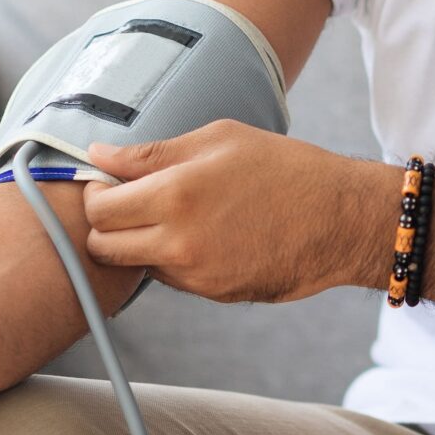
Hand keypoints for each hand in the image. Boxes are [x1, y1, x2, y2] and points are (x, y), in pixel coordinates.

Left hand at [82, 120, 387, 304]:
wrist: (341, 220)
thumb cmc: (284, 168)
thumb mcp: (219, 139)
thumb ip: (152, 153)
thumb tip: (98, 155)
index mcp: (175, 195)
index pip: (97, 209)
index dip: (93, 194)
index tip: (106, 181)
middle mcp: (178, 243)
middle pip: (103, 248)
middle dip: (105, 225)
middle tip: (128, 202)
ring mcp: (196, 276)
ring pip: (135, 266)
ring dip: (140, 244)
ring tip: (175, 215)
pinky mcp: (214, 294)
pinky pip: (172, 278)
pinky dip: (174, 259)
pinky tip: (206, 234)